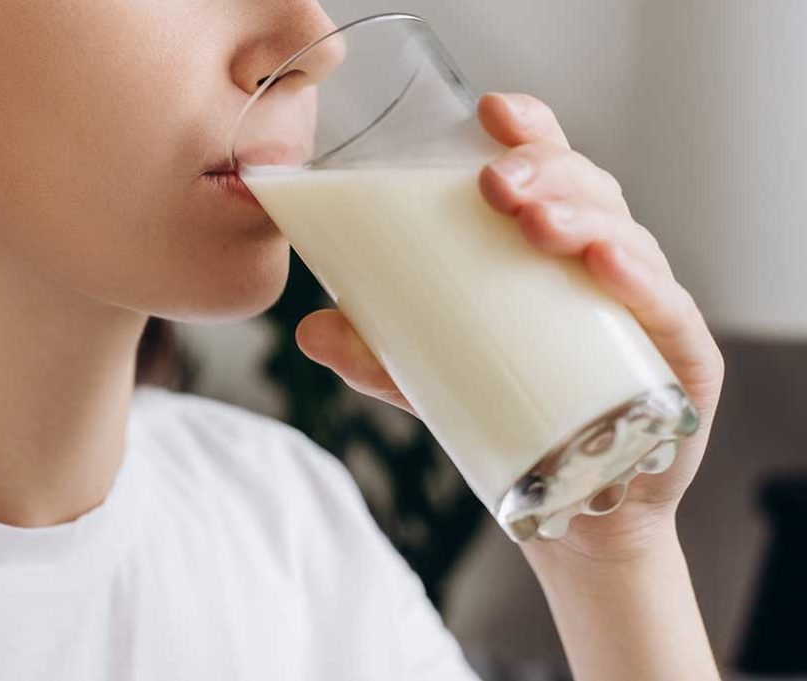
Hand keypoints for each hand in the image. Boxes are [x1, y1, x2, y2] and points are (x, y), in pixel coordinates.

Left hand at [294, 92, 724, 561]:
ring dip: (585, 218)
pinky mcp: (680, 364)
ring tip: (535, 222)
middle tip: (494, 182)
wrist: (580, 509)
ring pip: (629, 240)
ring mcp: (647, 311)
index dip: (530, 131)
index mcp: (554, 252)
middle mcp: (607, 267)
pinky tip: (605, 267)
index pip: (552, 171)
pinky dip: (642, 285)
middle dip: (546, 172)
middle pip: (590, 193)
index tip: (490, 110)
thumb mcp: (434, 381)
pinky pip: (670, 313)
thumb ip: (378, 355)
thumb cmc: (516, 418)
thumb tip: (308, 330)